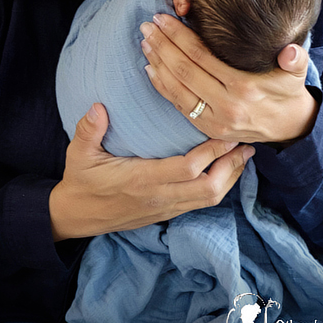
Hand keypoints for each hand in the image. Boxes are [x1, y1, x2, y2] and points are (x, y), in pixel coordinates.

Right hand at [49, 103, 254, 240]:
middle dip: (231, 167)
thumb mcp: (78, 154)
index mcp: (142, 180)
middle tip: (246, 145)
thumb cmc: (80, 182)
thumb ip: (89, 129)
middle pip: (208, 188)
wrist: (75, 217)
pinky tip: (226, 170)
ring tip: (243, 156)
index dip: (211, 152)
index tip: (227, 133)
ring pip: (209, 199)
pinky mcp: (166, 213)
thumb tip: (98, 106)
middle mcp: (159, 197)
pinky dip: (219, 187)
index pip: (187, 168)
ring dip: (230, 178)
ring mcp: (165, 208)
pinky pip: (201, 202)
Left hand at [140, 14, 318, 143]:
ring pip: (176, 89)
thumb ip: (296, 59)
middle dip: (162, 45)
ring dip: (157, 64)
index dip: (179, 36)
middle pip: (184, 70)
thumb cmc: (288, 91)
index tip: (163, 18)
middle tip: (147, 25)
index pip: (201, 56)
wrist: (290, 128)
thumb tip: (291, 50)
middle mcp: (225, 105)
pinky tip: (150, 69)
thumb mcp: (297, 74)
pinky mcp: (207, 129)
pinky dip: (162, 87)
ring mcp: (214, 120)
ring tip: (145, 42)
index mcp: (243, 87)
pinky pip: (178, 106)